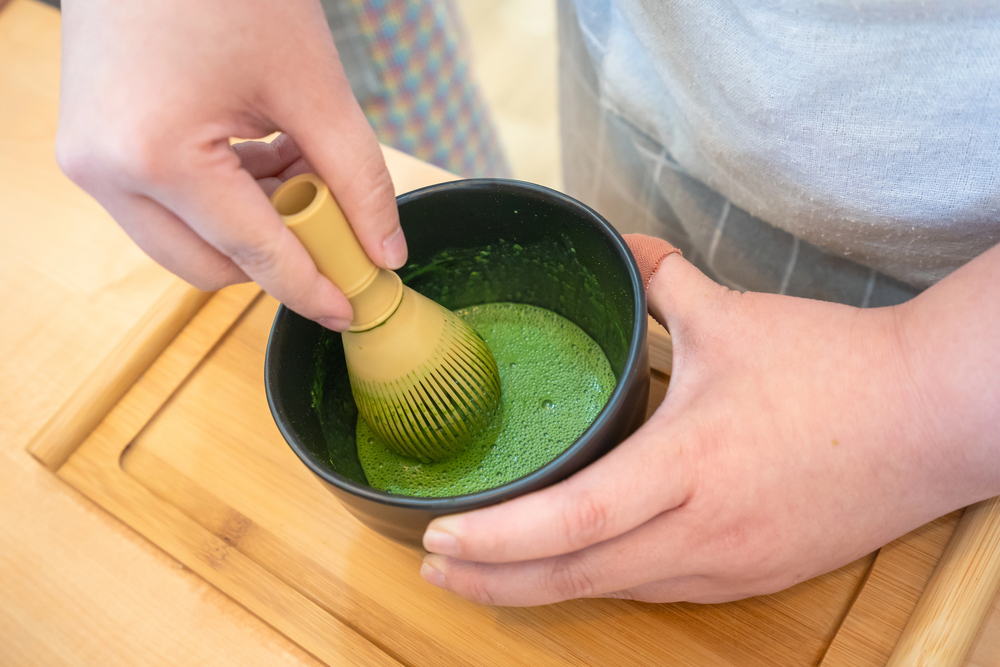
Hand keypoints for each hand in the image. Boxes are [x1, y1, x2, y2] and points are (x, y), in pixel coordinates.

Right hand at [56, 0, 403, 330]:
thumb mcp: (312, 84)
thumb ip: (357, 177)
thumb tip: (386, 251)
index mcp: (156, 155)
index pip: (253, 254)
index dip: (311, 288)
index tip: (351, 308)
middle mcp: (106, 171)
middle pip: (210, 266)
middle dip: (279, 257)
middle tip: (333, 222)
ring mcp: (89, 159)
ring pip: (186, 242)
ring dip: (252, 225)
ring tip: (299, 165)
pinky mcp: (92, 145)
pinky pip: (165, 207)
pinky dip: (222, 199)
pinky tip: (263, 154)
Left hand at [419, 249, 999, 605]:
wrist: (933, 419)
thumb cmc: (837, 368)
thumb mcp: (735, 316)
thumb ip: (665, 281)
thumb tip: (629, 246)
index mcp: (688, 466)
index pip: (571, 522)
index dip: (496, 539)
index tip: (439, 537)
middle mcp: (702, 534)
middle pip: (575, 578)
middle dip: (493, 582)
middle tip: (433, 567)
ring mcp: (729, 567)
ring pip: (614, 591)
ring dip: (542, 588)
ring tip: (487, 572)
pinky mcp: (754, 577)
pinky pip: (659, 589)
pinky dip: (603, 581)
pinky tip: (578, 566)